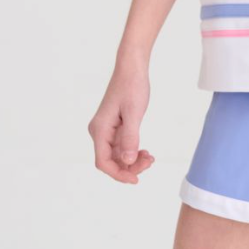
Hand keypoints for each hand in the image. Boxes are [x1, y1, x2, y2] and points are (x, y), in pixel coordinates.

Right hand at [88, 64, 155, 183]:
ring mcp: (106, 130)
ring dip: (133, 161)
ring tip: (149, 157)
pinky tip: (145, 152)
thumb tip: (128, 161)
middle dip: (129, 167)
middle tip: (149, 162)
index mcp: (100, 129)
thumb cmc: (132, 86)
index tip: (136, 179)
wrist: (132, 69)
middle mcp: (99, 132)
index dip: (118, 174)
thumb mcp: (134, 113)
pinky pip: (121, 147)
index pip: (103, 162)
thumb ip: (130, 138)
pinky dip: (133, 152)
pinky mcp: (114, 128)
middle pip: (110, 161)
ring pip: (117, 156)